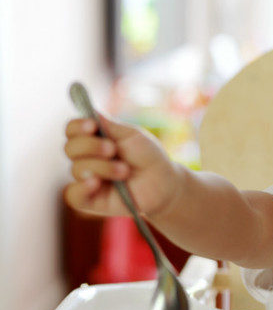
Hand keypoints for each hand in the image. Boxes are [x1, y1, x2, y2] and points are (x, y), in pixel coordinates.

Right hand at [64, 114, 179, 217]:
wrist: (163, 182)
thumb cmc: (149, 156)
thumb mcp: (132, 136)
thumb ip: (110, 125)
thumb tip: (89, 110)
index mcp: (94, 139)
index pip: (72, 130)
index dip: (77, 127)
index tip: (92, 126)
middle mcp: (87, 158)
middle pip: (70, 148)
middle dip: (91, 146)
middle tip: (113, 149)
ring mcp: (87, 179)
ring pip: (77, 169)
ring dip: (102, 167)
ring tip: (124, 170)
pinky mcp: (90, 199)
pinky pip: (72, 195)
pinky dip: (80, 188)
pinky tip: (96, 183)